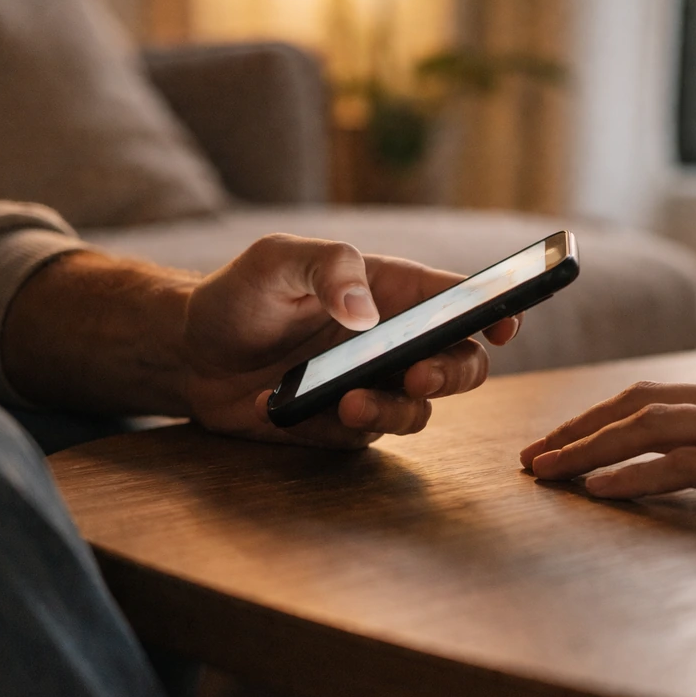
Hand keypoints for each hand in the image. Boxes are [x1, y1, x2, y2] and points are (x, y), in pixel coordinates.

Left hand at [183, 234, 520, 447]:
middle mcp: (395, 342)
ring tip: (348, 403)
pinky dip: (334, 427)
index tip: (504, 325)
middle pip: (460, 364)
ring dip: (393, 411)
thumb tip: (367, 314)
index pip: (462, 301)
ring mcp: (374, 387)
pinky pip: (363, 437)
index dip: (496, 310)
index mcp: (395, 293)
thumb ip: (329, 267)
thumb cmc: (242, 293)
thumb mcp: (278, 260)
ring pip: (418, 412)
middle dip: (451, 374)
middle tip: (419, 377)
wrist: (191, 352)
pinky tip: (284, 407)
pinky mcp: (344, 424)